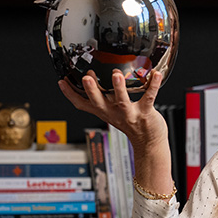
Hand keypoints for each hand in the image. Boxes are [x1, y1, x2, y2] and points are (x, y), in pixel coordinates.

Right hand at [59, 69, 172, 194]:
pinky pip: (149, 98)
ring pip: (122, 101)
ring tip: (116, 75)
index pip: (82, 104)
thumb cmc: (131, 123)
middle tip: (86, 77)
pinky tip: (155, 75)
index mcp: (104, 111)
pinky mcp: (146, 113)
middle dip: (92, 90)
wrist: (148, 142)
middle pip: (99, 102)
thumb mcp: (111, 112)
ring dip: (119, 88)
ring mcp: (130, 114)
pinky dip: (153, 86)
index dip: (70, 94)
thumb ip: (103, 96)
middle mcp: (114, 113)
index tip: (62, 81)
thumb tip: (93, 77)